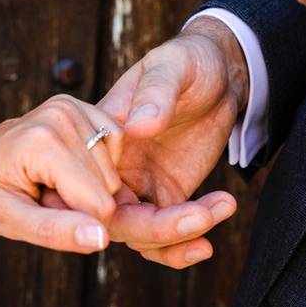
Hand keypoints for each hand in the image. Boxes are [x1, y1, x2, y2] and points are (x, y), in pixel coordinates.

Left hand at [0, 96, 122, 252]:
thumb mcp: (9, 222)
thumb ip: (56, 231)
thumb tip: (101, 239)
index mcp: (42, 144)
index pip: (98, 203)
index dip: (78, 222)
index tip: (40, 210)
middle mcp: (60, 115)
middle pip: (109, 186)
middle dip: (81, 203)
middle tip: (40, 196)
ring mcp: (69, 105)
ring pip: (114, 170)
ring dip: (87, 186)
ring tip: (47, 183)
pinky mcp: (77, 105)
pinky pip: (113, 145)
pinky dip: (98, 166)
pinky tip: (67, 169)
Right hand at [95, 16, 248, 268]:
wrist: (220, 71)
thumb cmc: (189, 60)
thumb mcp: (172, 64)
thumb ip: (155, 92)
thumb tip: (136, 126)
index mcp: (100, 138)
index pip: (85, 185)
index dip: (104, 210)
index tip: (150, 210)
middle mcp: (113, 168)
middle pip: (114, 219)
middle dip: (155, 229)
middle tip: (198, 216)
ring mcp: (139, 184)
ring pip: (141, 234)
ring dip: (177, 238)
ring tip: (219, 208)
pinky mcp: (165, 194)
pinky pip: (165, 234)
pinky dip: (182, 246)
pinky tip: (207, 241)